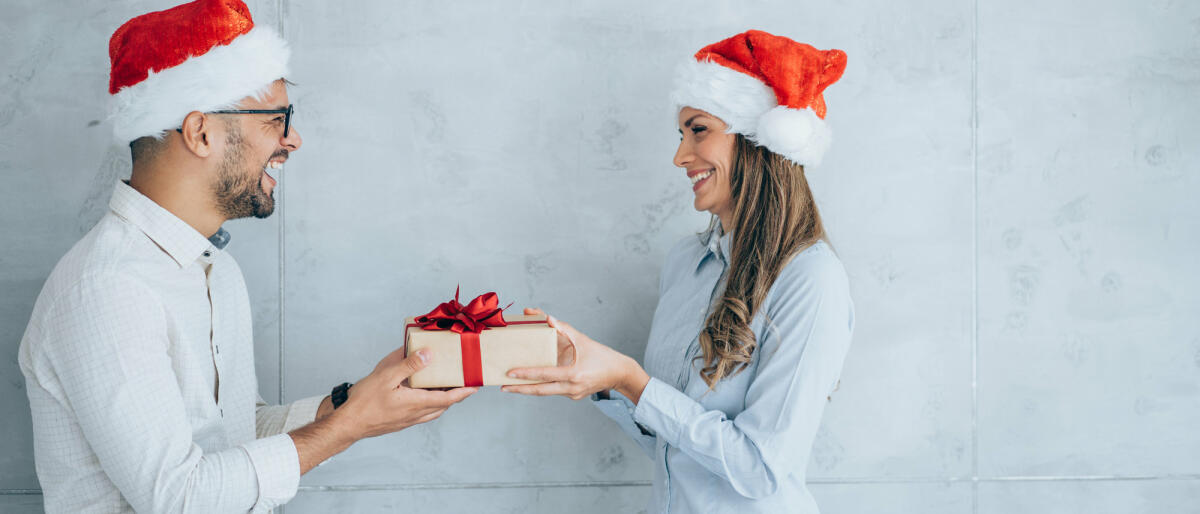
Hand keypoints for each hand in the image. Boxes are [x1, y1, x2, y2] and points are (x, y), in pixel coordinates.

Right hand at [336, 347, 477, 438]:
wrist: (348, 425)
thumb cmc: (364, 401)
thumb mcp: (386, 376)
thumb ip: (409, 365)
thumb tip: (429, 354)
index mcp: (417, 403)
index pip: (449, 398)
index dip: (464, 391)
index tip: (476, 385)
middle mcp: (416, 414)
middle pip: (444, 405)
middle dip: (456, 394)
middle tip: (463, 382)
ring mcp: (408, 421)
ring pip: (433, 411)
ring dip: (443, 400)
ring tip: (445, 386)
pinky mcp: (400, 423)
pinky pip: (422, 414)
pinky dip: (429, 404)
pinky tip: (422, 396)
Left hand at [502, 308, 649, 401]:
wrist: (621, 374)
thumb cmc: (603, 356)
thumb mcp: (584, 340)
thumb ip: (564, 329)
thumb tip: (548, 318)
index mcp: (574, 374)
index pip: (544, 375)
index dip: (526, 374)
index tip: (510, 373)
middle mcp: (572, 387)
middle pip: (540, 391)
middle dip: (520, 389)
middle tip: (503, 386)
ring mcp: (573, 394)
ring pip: (547, 392)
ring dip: (530, 389)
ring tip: (513, 386)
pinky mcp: (574, 395)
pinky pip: (555, 390)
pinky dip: (544, 386)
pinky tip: (534, 382)